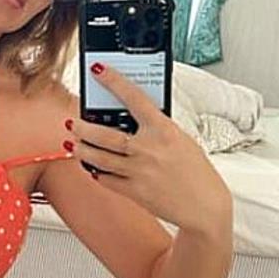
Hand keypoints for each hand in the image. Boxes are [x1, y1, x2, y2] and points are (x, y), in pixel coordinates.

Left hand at [65, 63, 232, 234]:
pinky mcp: (135, 192)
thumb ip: (156, 128)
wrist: (205, 207)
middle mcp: (149, 149)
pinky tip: (90, 166)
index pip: (134, 98)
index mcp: (164, 130)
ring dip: (81, 150)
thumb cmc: (196, 171)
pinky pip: (106, 180)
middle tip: (73, 122)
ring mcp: (140, 171)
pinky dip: (96, 172)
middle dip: (83, 127)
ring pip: (99, 158)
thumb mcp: (181, 139)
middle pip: (105, 134)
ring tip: (73, 144)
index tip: (98, 70)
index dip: (113, 81)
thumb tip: (131, 116)